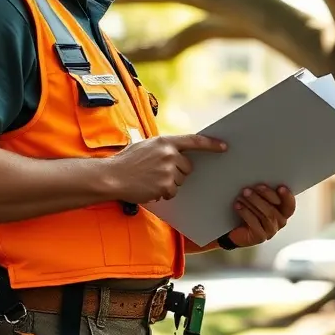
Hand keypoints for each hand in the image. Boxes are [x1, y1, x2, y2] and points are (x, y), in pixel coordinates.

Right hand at [107, 134, 227, 203]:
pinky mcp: (165, 185)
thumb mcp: (145, 146)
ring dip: (168, 183)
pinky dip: (163, 193)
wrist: (111, 176)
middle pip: (187, 167)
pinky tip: (148, 188)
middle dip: (177, 171)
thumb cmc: (126, 162)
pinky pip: (172, 192)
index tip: (224, 146)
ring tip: (149, 179)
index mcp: (165, 141)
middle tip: (157, 172)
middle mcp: (169, 154)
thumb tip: (177, 153)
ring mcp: (168, 170)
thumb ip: (163, 147)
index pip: (194, 141)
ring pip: (180, 180)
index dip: (211, 144)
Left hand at [225, 184, 296, 247]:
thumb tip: (260, 182)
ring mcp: (271, 231)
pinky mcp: (260, 237)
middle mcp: (280, 222)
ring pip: (265, 215)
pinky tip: (239, 206)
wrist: (237, 231)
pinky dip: (246, 213)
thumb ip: (265, 194)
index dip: (287, 197)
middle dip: (265, 196)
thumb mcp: (259, 201)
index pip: (289, 205)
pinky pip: (255, 223)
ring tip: (243, 194)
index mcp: (283, 212)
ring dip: (253, 202)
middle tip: (253, 187)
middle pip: (275, 209)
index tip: (280, 187)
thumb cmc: (250, 212)